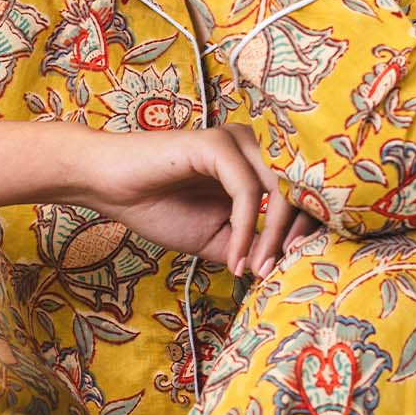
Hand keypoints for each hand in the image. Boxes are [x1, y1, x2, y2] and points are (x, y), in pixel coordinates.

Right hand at [78, 121, 324, 277]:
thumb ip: (250, 247)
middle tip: (277, 274)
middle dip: (295, 236)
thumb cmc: (158, 207)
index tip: (290, 271)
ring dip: (273, 237)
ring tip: (257, 270)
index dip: (305, 232)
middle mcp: (254, 146)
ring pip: (280, 188)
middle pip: (300, 188)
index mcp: (257, 163)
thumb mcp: (216, 238)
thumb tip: (285, 267)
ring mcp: (236, 141)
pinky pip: (246, 191)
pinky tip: (234, 258)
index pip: (302, 192)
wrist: (110, 187)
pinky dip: (245, 230)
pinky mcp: (216, 144)